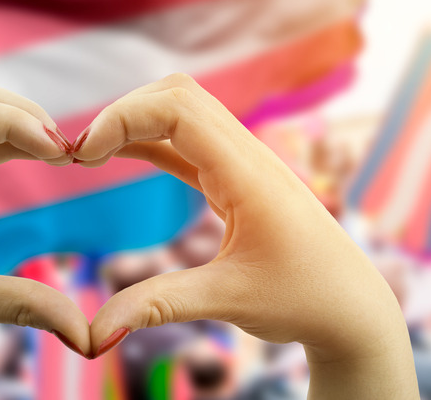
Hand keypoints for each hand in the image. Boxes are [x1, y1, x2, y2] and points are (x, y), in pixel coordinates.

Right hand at [74, 74, 418, 397]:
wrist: (350, 307)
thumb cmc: (304, 300)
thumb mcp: (228, 300)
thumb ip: (158, 306)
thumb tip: (93, 335)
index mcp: (248, 173)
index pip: (179, 109)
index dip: (123, 118)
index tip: (84, 157)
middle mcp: (247, 155)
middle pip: (177, 95)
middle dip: (122, 112)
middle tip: (80, 154)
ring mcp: (243, 162)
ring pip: (182, 112)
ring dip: (134, 122)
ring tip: (90, 155)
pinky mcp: (236, 178)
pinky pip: (187, 142)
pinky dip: (149, 141)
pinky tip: (120, 154)